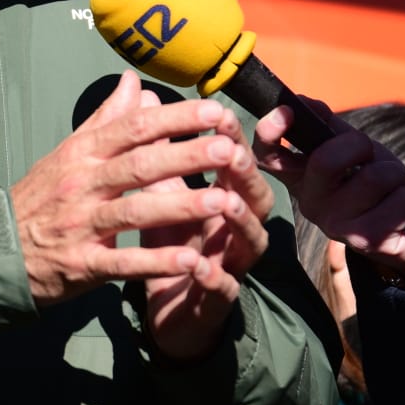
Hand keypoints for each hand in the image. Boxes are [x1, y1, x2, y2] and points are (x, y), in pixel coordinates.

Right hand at [10, 70, 263, 312]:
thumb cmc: (42, 196)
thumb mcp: (69, 152)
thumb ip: (106, 118)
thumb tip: (134, 80)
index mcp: (83, 153)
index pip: (134, 128)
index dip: (176, 119)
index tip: (214, 111)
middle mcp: (83, 183)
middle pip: (140, 164)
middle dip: (187, 156)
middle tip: (229, 148)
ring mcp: (81, 224)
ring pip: (135, 211)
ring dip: (180, 205)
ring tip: (223, 201)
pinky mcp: (81, 263)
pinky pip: (122, 262)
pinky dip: (155, 261)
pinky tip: (190, 261)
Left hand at [140, 100, 273, 359]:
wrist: (167, 308)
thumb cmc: (171, 243)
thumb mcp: (161, 193)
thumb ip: (159, 150)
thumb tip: (148, 96)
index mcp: (225, 198)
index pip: (237, 163)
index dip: (232, 138)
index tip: (218, 113)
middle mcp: (235, 229)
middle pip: (256, 199)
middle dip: (246, 175)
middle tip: (231, 153)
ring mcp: (231, 265)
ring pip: (251, 242)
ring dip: (239, 221)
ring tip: (225, 202)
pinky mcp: (216, 302)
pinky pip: (224, 290)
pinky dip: (214, 278)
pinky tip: (198, 265)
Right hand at [252, 106, 404, 270]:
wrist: (401, 230)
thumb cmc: (370, 183)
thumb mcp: (350, 149)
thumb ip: (327, 125)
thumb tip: (304, 102)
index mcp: (300, 176)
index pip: (268, 155)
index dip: (269, 131)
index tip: (286, 110)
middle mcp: (310, 202)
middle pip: (325, 160)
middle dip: (359, 145)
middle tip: (368, 155)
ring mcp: (336, 225)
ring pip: (373, 177)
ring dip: (395, 174)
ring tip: (393, 187)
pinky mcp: (366, 240)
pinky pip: (400, 200)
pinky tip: (403, 208)